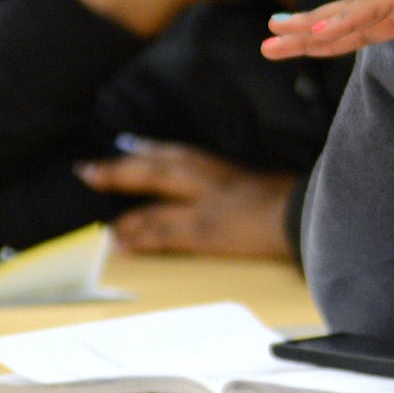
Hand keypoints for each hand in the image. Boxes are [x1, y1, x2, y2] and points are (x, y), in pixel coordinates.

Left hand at [74, 142, 295, 258]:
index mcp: (221, 166)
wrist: (305, 216)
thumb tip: (217, 192)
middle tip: (88, 172)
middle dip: (120, 172)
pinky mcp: (204, 234)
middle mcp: (206, 181)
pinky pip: (163, 236)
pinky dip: (138, 240)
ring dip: (124, 216)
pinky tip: (118, 245)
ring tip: (102, 224)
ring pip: (152, 208)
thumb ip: (233, 183)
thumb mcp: (261, 182)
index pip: (176, 154)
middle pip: (153, 172)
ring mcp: (202, 208)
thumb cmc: (293, 198)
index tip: (125, 147)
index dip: (147, 151)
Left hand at [263, 0, 393, 119]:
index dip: (333, 37)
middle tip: (270, 40)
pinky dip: (343, 21)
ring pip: (354, 12)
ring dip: (313, 27)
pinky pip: (375, 9)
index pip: (368, 27)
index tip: (298, 45)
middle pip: (351, 18)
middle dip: (310, 31)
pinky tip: (314, 33)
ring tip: (276, 37)